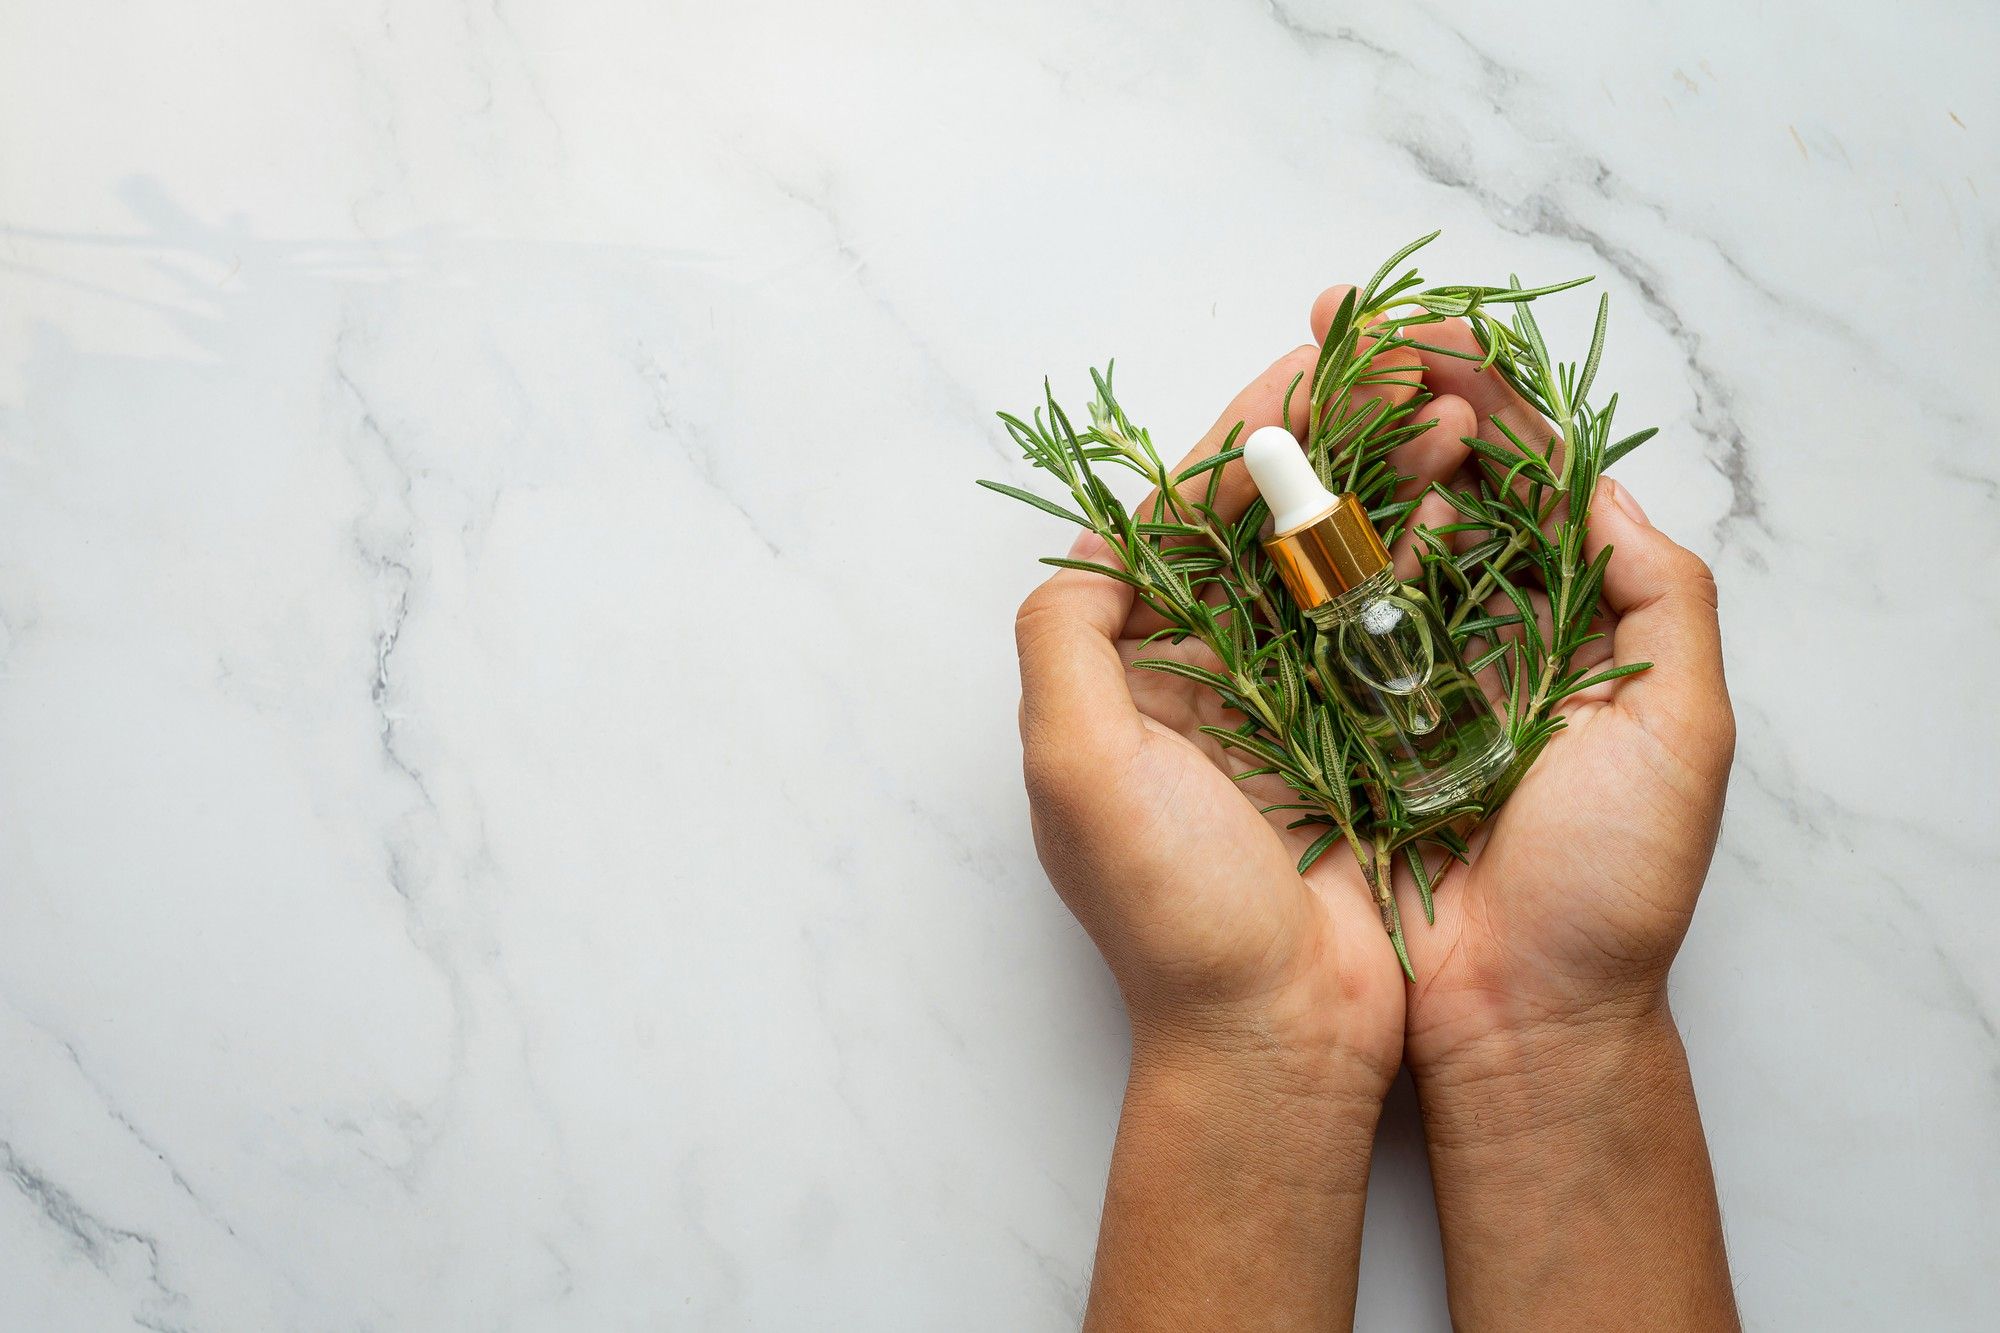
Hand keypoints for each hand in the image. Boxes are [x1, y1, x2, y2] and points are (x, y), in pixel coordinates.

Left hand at [1014, 343, 1457, 1327]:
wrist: (1280, 1038)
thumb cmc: (1176, 913)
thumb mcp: (1079, 764)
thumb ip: (1065, 634)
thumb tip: (1094, 541)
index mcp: (1129, 671)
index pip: (1178, 520)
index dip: (1238, 441)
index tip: (1306, 374)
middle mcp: (1203, 677)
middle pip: (1265, 524)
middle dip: (1334, 441)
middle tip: (1405, 369)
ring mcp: (1286, 706)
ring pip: (1337, 561)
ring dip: (1391, 483)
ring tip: (1456, 417)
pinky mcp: (1360, 740)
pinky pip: (1390, 626)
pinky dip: (1428, 560)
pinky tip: (1473, 508)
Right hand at [1295, 294, 1736, 1072]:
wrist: (1520, 1016)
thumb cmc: (1612, 886)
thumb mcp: (1680, 729)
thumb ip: (1661, 595)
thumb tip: (1595, 481)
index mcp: (1568, 625)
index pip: (1522, 479)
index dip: (1478, 394)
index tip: (1429, 330)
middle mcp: (1473, 636)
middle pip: (1425, 486)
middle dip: (1379, 396)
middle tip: (1332, 323)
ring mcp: (1391, 679)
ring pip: (1352, 541)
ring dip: (1329, 458)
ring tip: (1299, 389)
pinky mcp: (1323, 726)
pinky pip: (1296, 626)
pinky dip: (1278, 560)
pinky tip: (1263, 502)